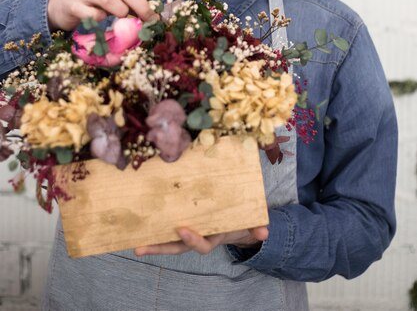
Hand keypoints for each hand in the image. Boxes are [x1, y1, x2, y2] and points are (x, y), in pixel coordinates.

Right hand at [48, 0, 155, 30]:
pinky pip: (92, 14)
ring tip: (125, 17)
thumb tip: (150, 8)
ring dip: (122, 11)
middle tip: (150, 18)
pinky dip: (101, 19)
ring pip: (109, 0)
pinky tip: (102, 19)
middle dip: (141, 5)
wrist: (58, 3)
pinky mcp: (73, 6)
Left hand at [134, 226, 268, 256]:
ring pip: (167, 241)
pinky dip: (153, 230)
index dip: (191, 238)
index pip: (200, 244)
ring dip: (150, 242)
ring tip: (132, 243)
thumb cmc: (240, 221)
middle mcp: (197, 238)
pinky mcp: (181, 224)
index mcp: (212, 238)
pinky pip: (166, 229)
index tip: (182, 229)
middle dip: (158, 249)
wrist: (235, 223)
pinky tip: (138, 227)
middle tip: (140, 249)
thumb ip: (255, 227)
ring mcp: (188, 232)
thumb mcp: (249, 223)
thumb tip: (264, 231)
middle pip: (175, 247)